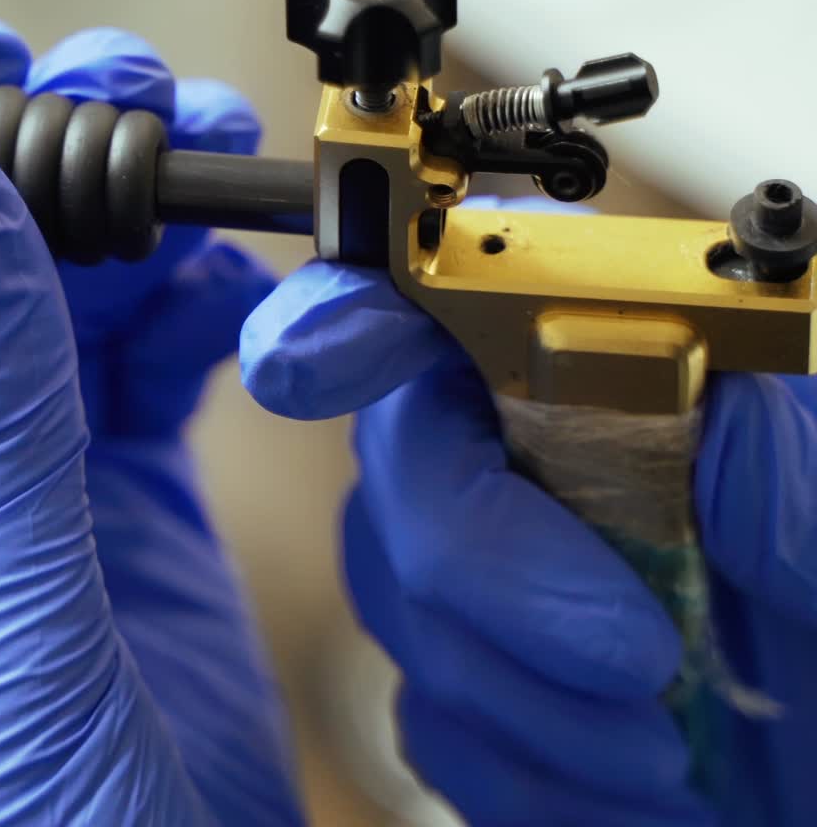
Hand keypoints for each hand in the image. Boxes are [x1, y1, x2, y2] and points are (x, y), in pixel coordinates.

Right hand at [243, 196, 816, 826]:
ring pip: (401, 598)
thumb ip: (788, 474)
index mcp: (591, 353)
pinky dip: (530, 772)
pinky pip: (429, 717)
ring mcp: (467, 559)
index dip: (352, 320)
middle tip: (638, 656)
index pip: (433, 300)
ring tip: (666, 745)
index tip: (310, 368)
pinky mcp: (459, 672)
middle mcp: (505, 439)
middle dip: (490, 567)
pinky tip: (631, 785)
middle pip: (403, 462)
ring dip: (529, 693)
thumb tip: (717, 415)